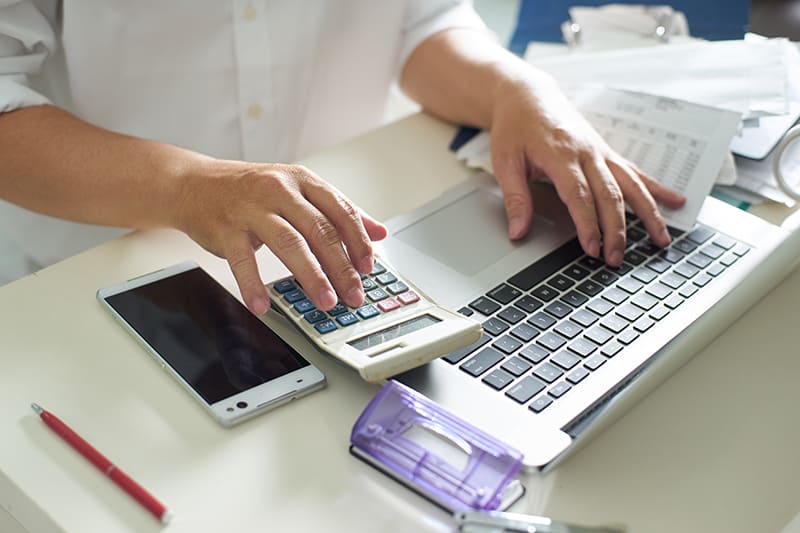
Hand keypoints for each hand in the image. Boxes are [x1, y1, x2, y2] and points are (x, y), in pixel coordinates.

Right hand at [175, 160, 386, 314]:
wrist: (195, 184)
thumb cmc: (250, 190)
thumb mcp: (298, 190)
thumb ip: (338, 210)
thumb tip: (379, 231)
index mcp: (302, 181)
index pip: (340, 210)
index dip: (358, 241)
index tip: (369, 268)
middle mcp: (280, 191)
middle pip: (320, 230)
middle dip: (341, 267)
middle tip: (353, 295)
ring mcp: (252, 209)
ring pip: (289, 243)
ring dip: (311, 276)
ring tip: (325, 302)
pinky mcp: (226, 228)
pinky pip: (242, 260)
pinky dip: (253, 285)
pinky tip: (263, 305)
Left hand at [488, 74, 685, 265]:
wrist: (528, 95)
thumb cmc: (515, 127)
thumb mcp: (504, 161)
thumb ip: (515, 198)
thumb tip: (518, 232)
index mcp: (560, 154)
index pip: (579, 195)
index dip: (588, 224)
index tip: (592, 249)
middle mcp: (586, 152)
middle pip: (609, 195)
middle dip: (616, 230)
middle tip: (616, 258)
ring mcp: (601, 152)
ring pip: (631, 185)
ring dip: (647, 214)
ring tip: (660, 240)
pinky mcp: (607, 152)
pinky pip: (635, 172)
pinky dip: (656, 188)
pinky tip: (676, 201)